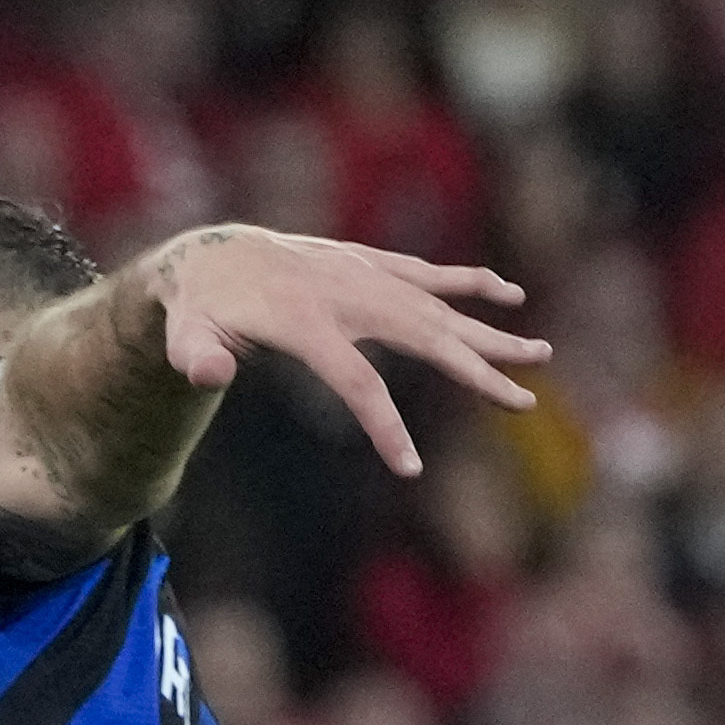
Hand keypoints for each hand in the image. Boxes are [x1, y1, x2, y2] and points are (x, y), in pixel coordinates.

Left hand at [145, 227, 547, 476]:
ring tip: (539, 353)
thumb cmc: (197, 310)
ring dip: (490, 332)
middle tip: (525, 401)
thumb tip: (207, 375)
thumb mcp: (184, 336)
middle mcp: (347, 294)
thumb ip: (195, 357)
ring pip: (440, 306)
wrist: (209, 255)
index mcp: (307, 324)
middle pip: (426, 338)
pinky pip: (428, 273)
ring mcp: (363, 275)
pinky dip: (468, 282)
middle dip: (477, 372)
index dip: (385, 426)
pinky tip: (509, 294)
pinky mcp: (368, 262)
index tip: (410, 469)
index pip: (359, 382)